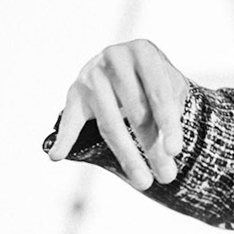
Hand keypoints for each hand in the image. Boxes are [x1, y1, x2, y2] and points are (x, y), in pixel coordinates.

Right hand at [48, 39, 190, 190]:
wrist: (132, 63)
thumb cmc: (157, 79)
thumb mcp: (173, 86)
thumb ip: (171, 109)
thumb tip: (167, 150)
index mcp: (143, 51)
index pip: (158, 94)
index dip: (168, 124)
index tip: (176, 152)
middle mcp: (114, 57)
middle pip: (135, 111)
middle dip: (152, 147)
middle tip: (167, 177)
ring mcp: (90, 74)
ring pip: (110, 122)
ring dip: (128, 155)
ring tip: (142, 181)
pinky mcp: (75, 92)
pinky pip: (70, 118)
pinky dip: (64, 137)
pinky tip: (58, 155)